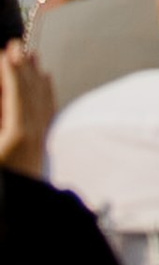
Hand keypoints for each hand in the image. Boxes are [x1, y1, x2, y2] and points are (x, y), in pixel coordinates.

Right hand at [0, 43, 53, 176]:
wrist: (18, 218)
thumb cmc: (4, 182)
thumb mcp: (0, 140)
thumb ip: (3, 111)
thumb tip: (6, 93)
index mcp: (17, 133)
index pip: (16, 92)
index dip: (10, 70)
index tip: (4, 52)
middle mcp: (33, 135)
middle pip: (30, 92)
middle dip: (23, 67)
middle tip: (16, 45)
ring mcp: (39, 142)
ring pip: (41, 100)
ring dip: (35, 76)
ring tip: (32, 54)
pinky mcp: (40, 150)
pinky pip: (48, 113)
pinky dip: (46, 93)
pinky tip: (47, 80)